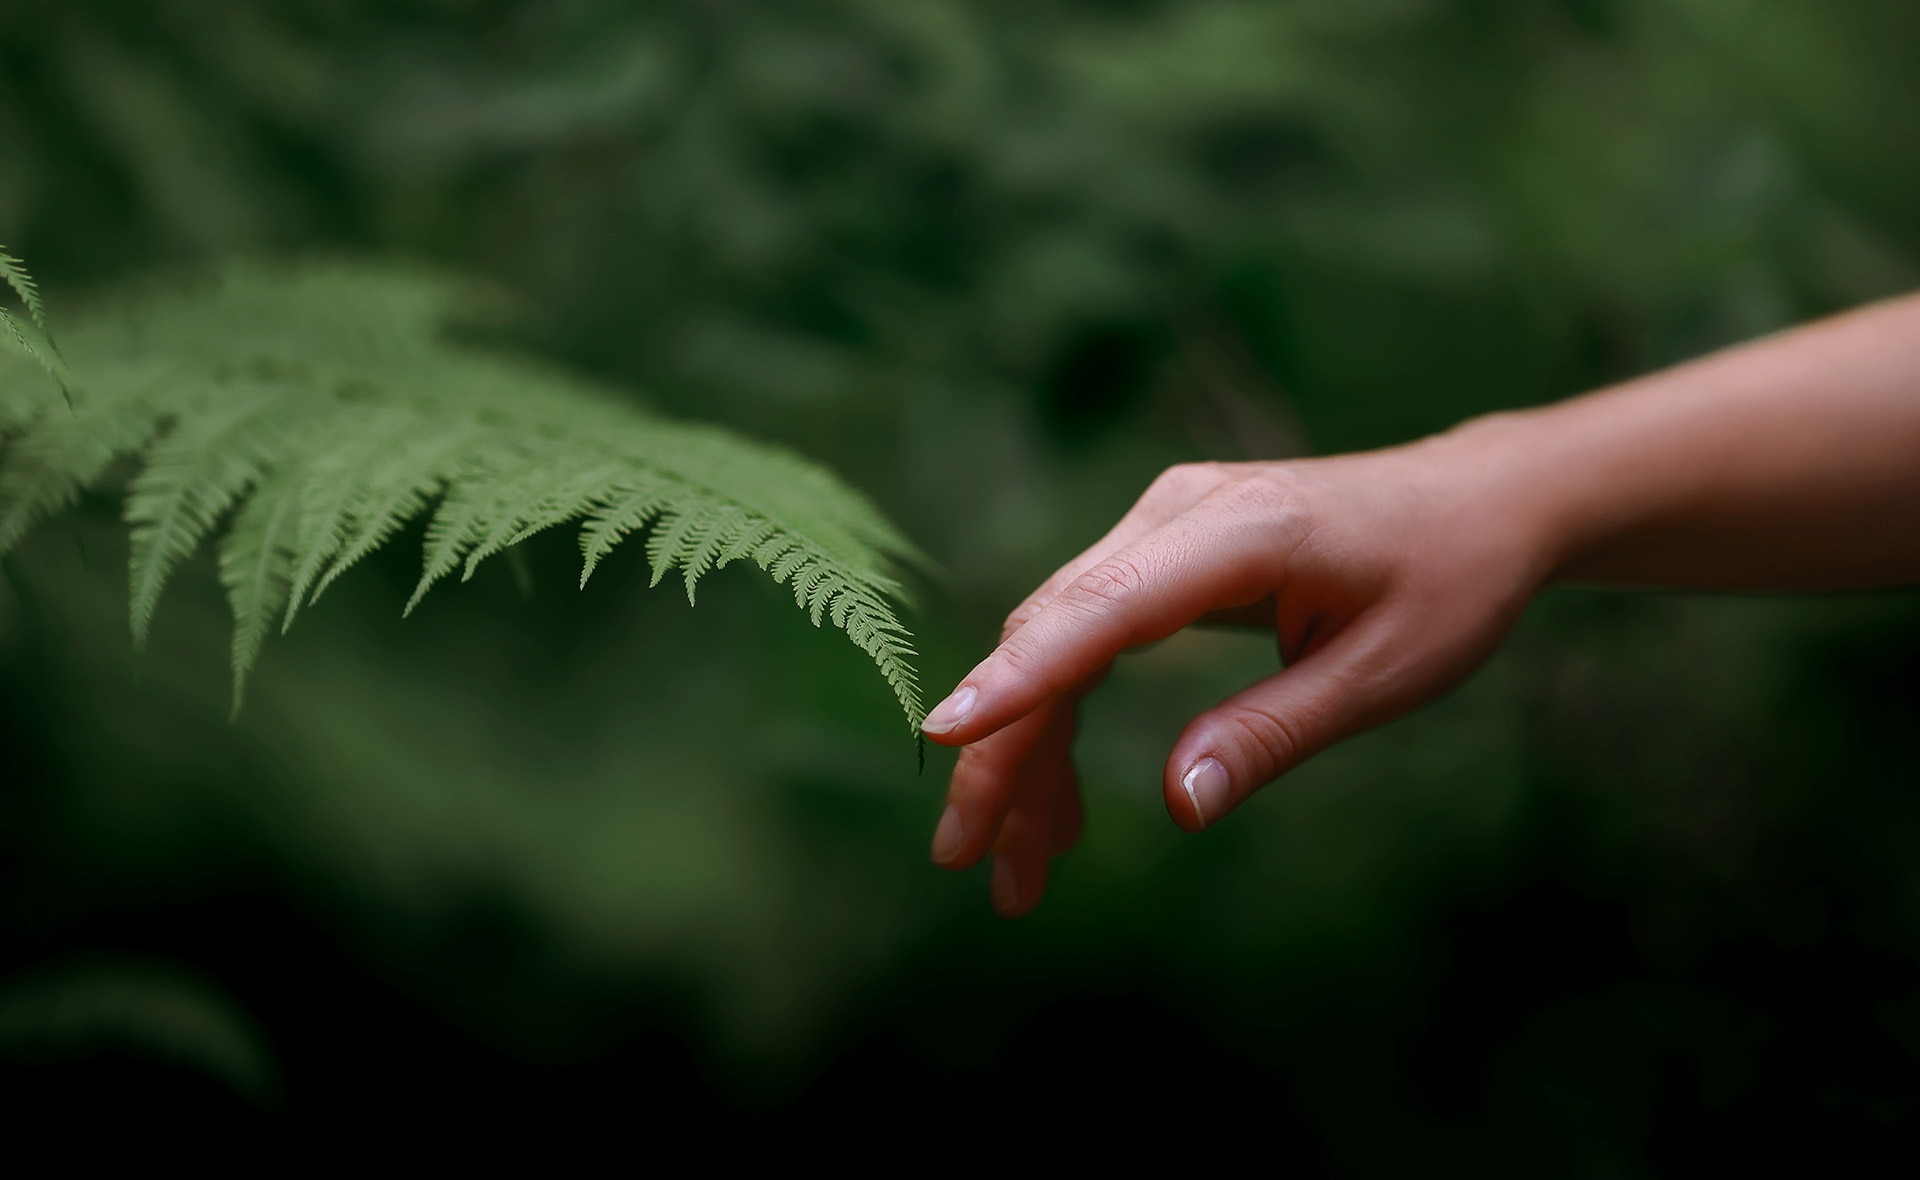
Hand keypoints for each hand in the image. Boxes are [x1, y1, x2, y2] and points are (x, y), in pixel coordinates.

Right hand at [920, 433, 1556, 916]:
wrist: (1477, 500)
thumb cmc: (1447, 582)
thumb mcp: (1383, 674)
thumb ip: (1273, 732)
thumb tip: (1178, 806)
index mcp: (1245, 530)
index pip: (1104, 606)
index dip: (1020, 676)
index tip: (944, 736)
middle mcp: (1180, 511)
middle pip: (1054, 631)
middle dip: (1002, 751)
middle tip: (970, 861)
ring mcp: (1164, 524)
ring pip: (1056, 640)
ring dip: (1026, 749)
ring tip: (1018, 864)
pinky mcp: (1163, 550)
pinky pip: (1087, 635)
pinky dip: (1063, 716)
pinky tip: (1061, 802)